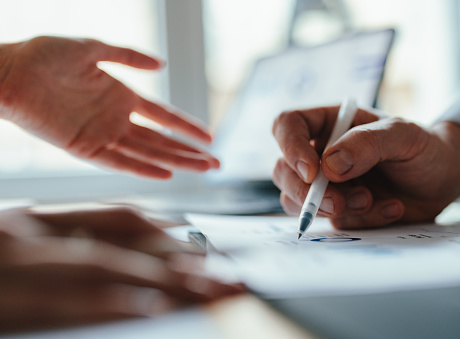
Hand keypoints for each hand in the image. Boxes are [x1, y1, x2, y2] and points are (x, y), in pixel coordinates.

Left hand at [0, 36, 218, 178]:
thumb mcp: (93, 48)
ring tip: (203, 168)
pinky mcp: (85, 148)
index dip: (187, 127)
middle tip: (217, 162)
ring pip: (148, 152)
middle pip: (162, 140)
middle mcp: (117, 119)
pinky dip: (142, 168)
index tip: (209, 136)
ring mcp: (103, 134)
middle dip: (191, 151)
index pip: (163, 116)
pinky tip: (166, 173)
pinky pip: (119, 161)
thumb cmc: (45, 55)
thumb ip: (128, 56)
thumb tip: (162, 64)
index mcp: (122, 95)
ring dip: (177, 161)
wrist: (8, 72)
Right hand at [0, 207, 242, 330]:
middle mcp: (26, 236)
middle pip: (123, 243)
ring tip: (214, 291)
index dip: (162, 229)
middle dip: (183, 259)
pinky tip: (152, 310)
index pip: (111, 215)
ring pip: (105, 269)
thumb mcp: (12, 242)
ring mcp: (11, 267)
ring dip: (166, 281)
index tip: (199, 243)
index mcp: (30, 220)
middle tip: (230, 275)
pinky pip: (64, 304)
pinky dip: (111, 306)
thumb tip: (111, 260)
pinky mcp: (2, 303)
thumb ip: (56, 246)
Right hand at [272, 105, 459, 228]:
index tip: (312, 172)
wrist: (444, 179)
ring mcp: (327, 184)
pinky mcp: (339, 210)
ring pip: (297, 201)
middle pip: (283, 170)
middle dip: (306, 192)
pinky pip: (333, 222)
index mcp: (329, 124)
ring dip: (331, 209)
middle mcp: (320, 153)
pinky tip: (391, 209)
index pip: (288, 126)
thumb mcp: (403, 135)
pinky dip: (360, 220)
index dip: (290, 147)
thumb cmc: (423, 147)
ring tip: (371, 201)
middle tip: (338, 204)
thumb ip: (367, 143)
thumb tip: (328, 166)